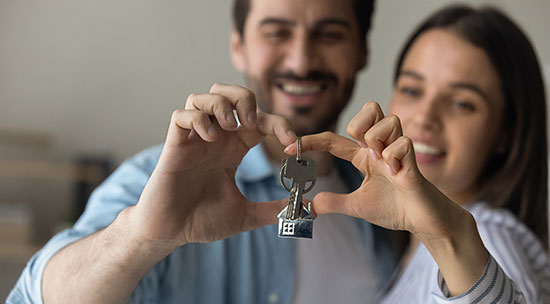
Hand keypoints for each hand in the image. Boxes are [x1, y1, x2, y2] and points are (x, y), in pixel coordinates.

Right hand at [129, 83, 295, 248]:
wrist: (171, 233)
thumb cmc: (202, 220)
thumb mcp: (245, 215)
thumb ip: (274, 210)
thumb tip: (306, 209)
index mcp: (233, 149)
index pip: (259, 120)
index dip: (279, 125)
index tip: (292, 145)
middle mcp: (215, 138)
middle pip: (228, 93)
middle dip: (245, 98)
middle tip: (252, 122)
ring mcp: (193, 140)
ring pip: (203, 96)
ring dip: (221, 104)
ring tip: (231, 126)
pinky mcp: (174, 146)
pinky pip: (181, 115)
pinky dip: (198, 119)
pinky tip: (209, 139)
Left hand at [285, 102, 466, 239]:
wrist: (422, 221)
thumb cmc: (394, 208)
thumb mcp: (356, 206)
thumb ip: (334, 202)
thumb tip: (311, 205)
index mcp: (363, 156)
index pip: (334, 139)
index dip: (312, 141)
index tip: (290, 148)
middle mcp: (380, 147)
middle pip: (371, 107)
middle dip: (360, 121)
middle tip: (360, 145)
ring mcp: (398, 150)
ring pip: (388, 120)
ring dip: (378, 139)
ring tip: (381, 162)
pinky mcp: (413, 160)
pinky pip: (402, 143)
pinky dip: (394, 157)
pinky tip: (396, 173)